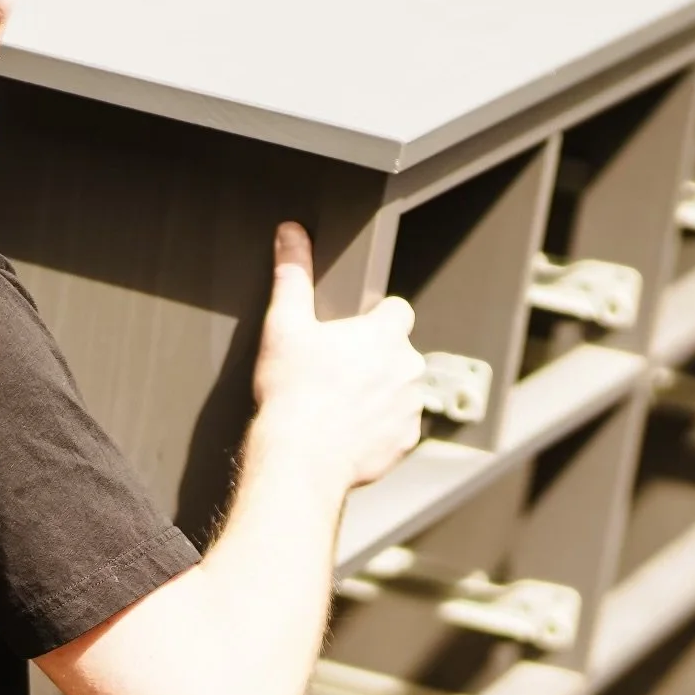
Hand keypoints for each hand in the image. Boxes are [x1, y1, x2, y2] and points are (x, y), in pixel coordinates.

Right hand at [252, 223, 427, 488]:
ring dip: (379, 394)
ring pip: (400, 390)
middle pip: (398, 353)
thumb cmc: (292, 394)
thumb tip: (291, 234)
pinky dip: (379, 429)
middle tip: (336, 373)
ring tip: (339, 405)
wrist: (300, 459)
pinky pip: (398, 428)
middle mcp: (408, 368)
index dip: (375, 319)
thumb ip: (292, 275)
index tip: (352, 334)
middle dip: (374, 360)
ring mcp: (411, 407)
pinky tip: (348, 432)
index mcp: (384, 334)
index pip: (398, 310)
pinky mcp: (406, 442)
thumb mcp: (284, 326)